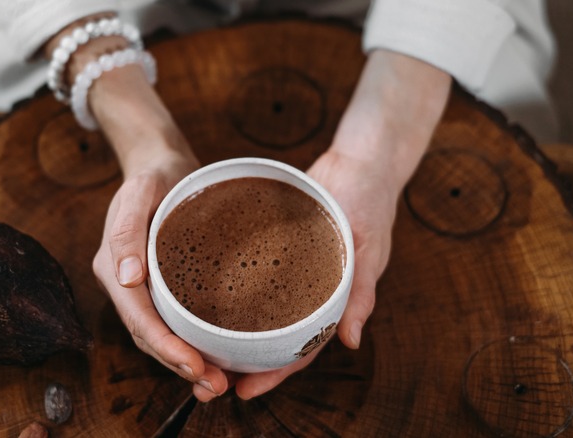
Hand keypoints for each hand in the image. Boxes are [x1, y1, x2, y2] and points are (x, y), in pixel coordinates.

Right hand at [93, 149, 235, 401]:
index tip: (196, 366)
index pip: (139, 319)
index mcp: (113, 267)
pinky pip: (174, 321)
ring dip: (186, 362)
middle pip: (149, 336)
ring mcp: (142, 288)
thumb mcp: (141, 191)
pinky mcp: (163, 286)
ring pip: (160, 335)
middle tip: (215, 385)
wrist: (162, 163)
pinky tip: (216, 355)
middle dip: (179, 365)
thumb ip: (128, 232)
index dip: (166, 348)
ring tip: (219, 381)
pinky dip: (192, 343)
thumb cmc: (155, 175)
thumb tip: (126, 279)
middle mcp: (125, 284)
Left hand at [232, 49, 450, 398]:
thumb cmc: (370, 202)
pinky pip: (255, 277)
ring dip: (237, 332)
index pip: (301, 348)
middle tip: (209, 375)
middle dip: (247, 361)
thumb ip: (360, 294)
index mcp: (332, 300)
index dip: (275, 373)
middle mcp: (308, 291)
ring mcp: (292, 271)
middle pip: (274, 337)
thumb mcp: (368, 248)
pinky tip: (205, 298)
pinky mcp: (278, 248)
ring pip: (261, 312)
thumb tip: (350, 341)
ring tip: (202, 347)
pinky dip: (235, 293)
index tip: (245, 390)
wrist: (360, 161)